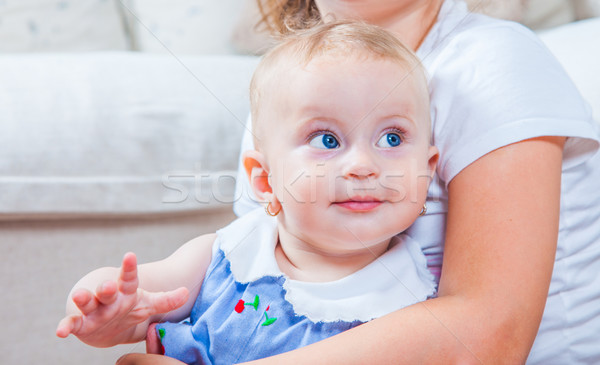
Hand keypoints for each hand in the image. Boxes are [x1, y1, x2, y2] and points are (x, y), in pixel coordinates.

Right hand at [56, 252, 188, 346]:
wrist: (111, 327)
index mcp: (125, 291)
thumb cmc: (130, 310)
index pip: (129, 277)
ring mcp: (94, 311)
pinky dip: (66, 327)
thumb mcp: (149, 305)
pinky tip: (61, 332)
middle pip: (107, 290)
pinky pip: (73, 325)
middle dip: (106, 287)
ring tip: (79, 296)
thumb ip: (167, 300)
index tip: (130, 255)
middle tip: (108, 284)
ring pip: (87, 303)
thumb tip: (186, 291)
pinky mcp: (82, 325)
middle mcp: (108, 298)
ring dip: (83, 299)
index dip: (129, 267)